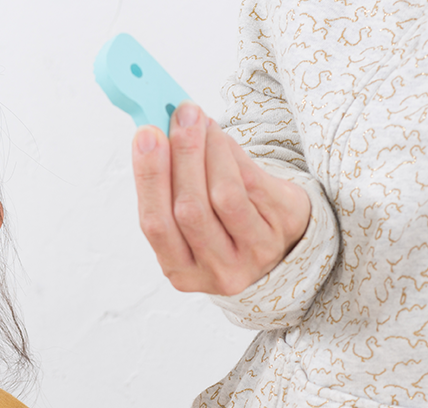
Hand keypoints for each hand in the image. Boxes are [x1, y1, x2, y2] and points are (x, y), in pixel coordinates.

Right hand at [132, 102, 309, 295]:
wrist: (273, 236)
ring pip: (224, 195)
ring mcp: (254, 252)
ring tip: (199, 122)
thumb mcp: (187, 219)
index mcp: (182, 271)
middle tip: (178, 117)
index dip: (149, 179)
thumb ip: (167, 185)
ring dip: (208, 150)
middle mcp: (219, 270)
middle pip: (190, 211)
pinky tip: (218, 136)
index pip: (157, 226)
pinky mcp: (282, 227)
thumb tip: (155, 131)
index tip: (145, 136)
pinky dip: (230, 152)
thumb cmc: (220, 223)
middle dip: (182, 157)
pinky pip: (252, 182)